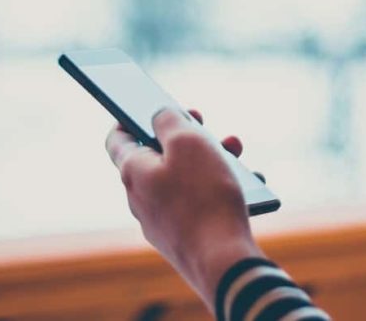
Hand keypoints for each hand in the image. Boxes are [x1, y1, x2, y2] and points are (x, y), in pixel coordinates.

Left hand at [105, 108, 262, 310]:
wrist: (223, 261)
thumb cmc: (204, 197)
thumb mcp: (189, 141)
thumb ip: (169, 120)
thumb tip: (159, 115)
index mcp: (133, 172)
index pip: (118, 138)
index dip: (129, 115)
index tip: (144, 103)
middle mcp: (140, 198)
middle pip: (157, 155)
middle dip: (185, 135)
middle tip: (204, 122)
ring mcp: (162, 221)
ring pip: (182, 178)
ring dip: (208, 158)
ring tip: (236, 151)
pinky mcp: (184, 237)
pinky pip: (198, 202)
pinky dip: (218, 187)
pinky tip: (248, 184)